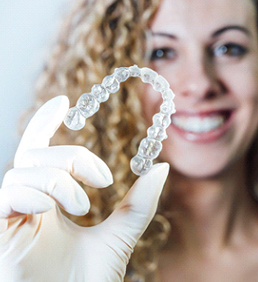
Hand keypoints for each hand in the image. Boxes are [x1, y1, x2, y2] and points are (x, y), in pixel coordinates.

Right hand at [0, 96, 168, 280]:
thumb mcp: (120, 236)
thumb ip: (139, 204)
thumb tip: (162, 167)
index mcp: (50, 202)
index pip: (40, 153)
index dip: (45, 123)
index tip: (63, 102)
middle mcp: (28, 205)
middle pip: (36, 154)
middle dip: (72, 156)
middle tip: (104, 178)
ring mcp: (11, 217)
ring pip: (24, 169)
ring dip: (60, 179)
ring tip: (85, 205)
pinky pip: (8, 192)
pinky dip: (36, 192)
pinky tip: (53, 210)